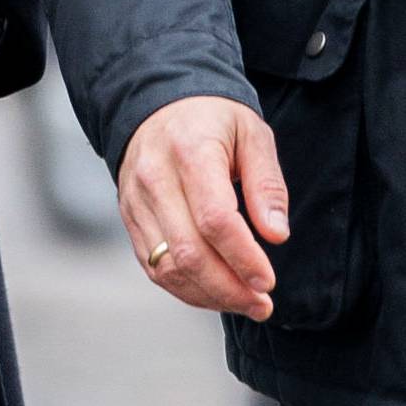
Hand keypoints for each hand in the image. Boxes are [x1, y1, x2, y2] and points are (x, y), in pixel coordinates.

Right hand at [117, 95, 289, 321]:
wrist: (156, 102)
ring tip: (244, 302)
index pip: (214, 218)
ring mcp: (136, 199)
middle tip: (262, 304)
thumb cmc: (212, 119)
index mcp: (190, 150)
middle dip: (230, 289)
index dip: (243, 258)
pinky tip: (215, 291)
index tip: (268, 281)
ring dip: (209, 295)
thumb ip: (266, 182)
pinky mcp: (129, 217)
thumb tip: (276, 234)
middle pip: (189, 251)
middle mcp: (155, 177)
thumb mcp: (252, 133)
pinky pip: (154, 266)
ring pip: (168, 267)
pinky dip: (186, 289)